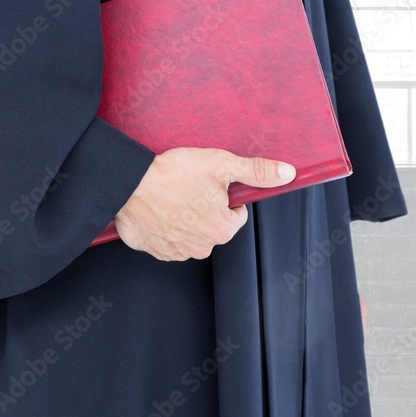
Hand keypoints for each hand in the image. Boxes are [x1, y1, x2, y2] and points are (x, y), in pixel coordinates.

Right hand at [114, 147, 295, 260]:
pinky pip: (168, 239)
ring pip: (192, 233)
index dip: (225, 197)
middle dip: (206, 208)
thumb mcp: (222, 164)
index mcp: (222, 230)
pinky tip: (159, 209)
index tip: (210, 186)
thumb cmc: (174, 173)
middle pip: (215, 225)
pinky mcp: (155, 250)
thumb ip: (257, 171)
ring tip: (172, 197)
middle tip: (190, 188)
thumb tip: (288, 173)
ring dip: (186, 218)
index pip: (236, 214)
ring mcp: (176, 252)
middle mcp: (202, 247)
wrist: (127, 183)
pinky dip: (166, 226)